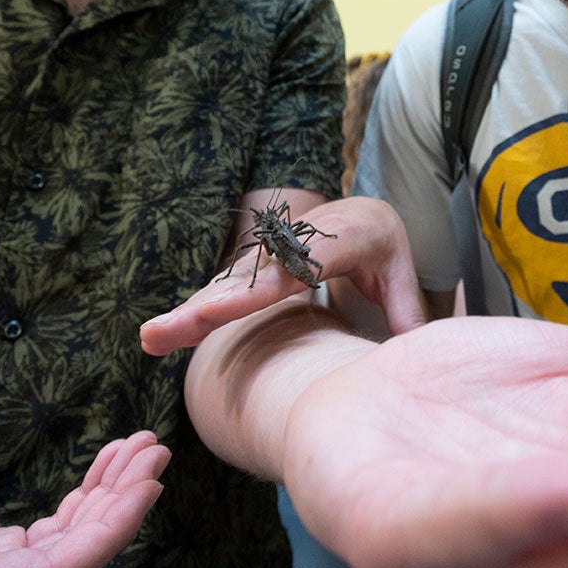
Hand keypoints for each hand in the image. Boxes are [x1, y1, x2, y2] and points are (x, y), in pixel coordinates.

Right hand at [0, 402, 167, 567]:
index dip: (103, 536)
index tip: (147, 486)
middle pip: (67, 565)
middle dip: (119, 511)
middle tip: (155, 453)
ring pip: (66, 550)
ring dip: (110, 500)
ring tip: (144, 449)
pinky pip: (52, 537)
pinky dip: (88, 499)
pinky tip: (113, 462)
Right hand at [140, 196, 424, 353]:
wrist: (358, 213)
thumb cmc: (381, 248)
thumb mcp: (400, 270)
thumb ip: (406, 311)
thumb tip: (416, 354)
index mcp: (338, 239)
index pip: (293, 267)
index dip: (255, 288)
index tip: (219, 309)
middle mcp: (293, 243)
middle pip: (246, 278)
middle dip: (204, 308)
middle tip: (161, 333)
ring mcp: (268, 254)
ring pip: (226, 285)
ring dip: (188, 313)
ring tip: (151, 339)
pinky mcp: (252, 269)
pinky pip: (222, 291)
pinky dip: (193, 313)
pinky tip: (162, 336)